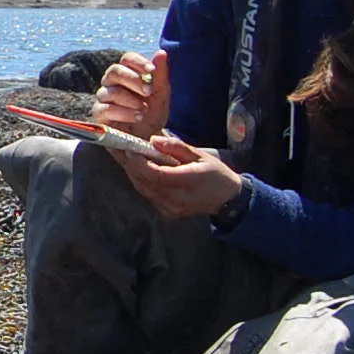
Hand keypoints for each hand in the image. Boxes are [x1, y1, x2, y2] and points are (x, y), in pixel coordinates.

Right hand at [92, 49, 170, 135]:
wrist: (148, 136)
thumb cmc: (153, 112)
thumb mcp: (161, 94)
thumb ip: (160, 74)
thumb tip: (161, 53)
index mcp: (127, 73)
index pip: (126, 58)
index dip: (138, 62)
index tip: (152, 70)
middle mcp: (112, 82)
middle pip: (114, 71)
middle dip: (133, 80)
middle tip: (149, 91)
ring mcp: (104, 97)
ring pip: (111, 91)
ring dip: (130, 100)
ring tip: (144, 110)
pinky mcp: (99, 114)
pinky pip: (106, 109)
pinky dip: (123, 113)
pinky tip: (136, 117)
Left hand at [118, 135, 245, 220]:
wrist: (227, 199)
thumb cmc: (214, 172)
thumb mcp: (199, 154)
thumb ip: (175, 147)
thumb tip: (152, 140)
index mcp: (188, 181)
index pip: (156, 175)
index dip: (139, 164)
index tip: (131, 150)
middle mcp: (178, 199)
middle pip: (145, 183)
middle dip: (132, 167)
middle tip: (126, 150)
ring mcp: (172, 208)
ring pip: (144, 190)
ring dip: (135, 174)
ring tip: (133, 158)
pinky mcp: (168, 213)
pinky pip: (149, 196)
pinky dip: (143, 183)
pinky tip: (144, 172)